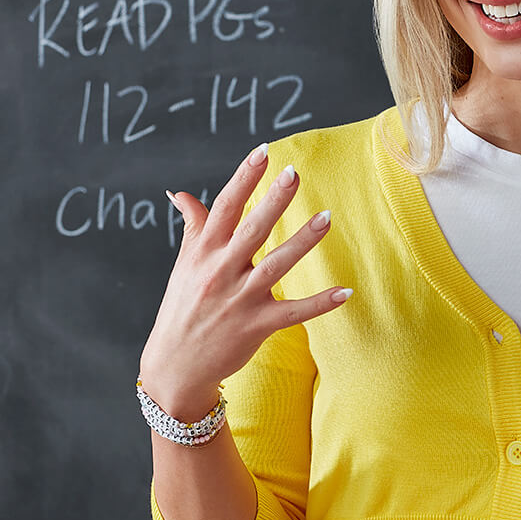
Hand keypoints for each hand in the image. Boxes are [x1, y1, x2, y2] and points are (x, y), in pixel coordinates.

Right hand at [138, 144, 349, 419]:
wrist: (174, 366)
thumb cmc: (183, 309)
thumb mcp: (184, 265)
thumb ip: (193, 227)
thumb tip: (180, 192)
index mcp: (203, 253)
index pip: (225, 208)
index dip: (244, 178)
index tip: (264, 152)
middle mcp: (220, 272)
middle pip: (251, 230)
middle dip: (274, 201)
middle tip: (295, 173)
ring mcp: (239, 300)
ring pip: (276, 265)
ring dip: (302, 242)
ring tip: (326, 217)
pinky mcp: (256, 326)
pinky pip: (294, 312)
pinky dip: (320, 303)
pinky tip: (346, 292)